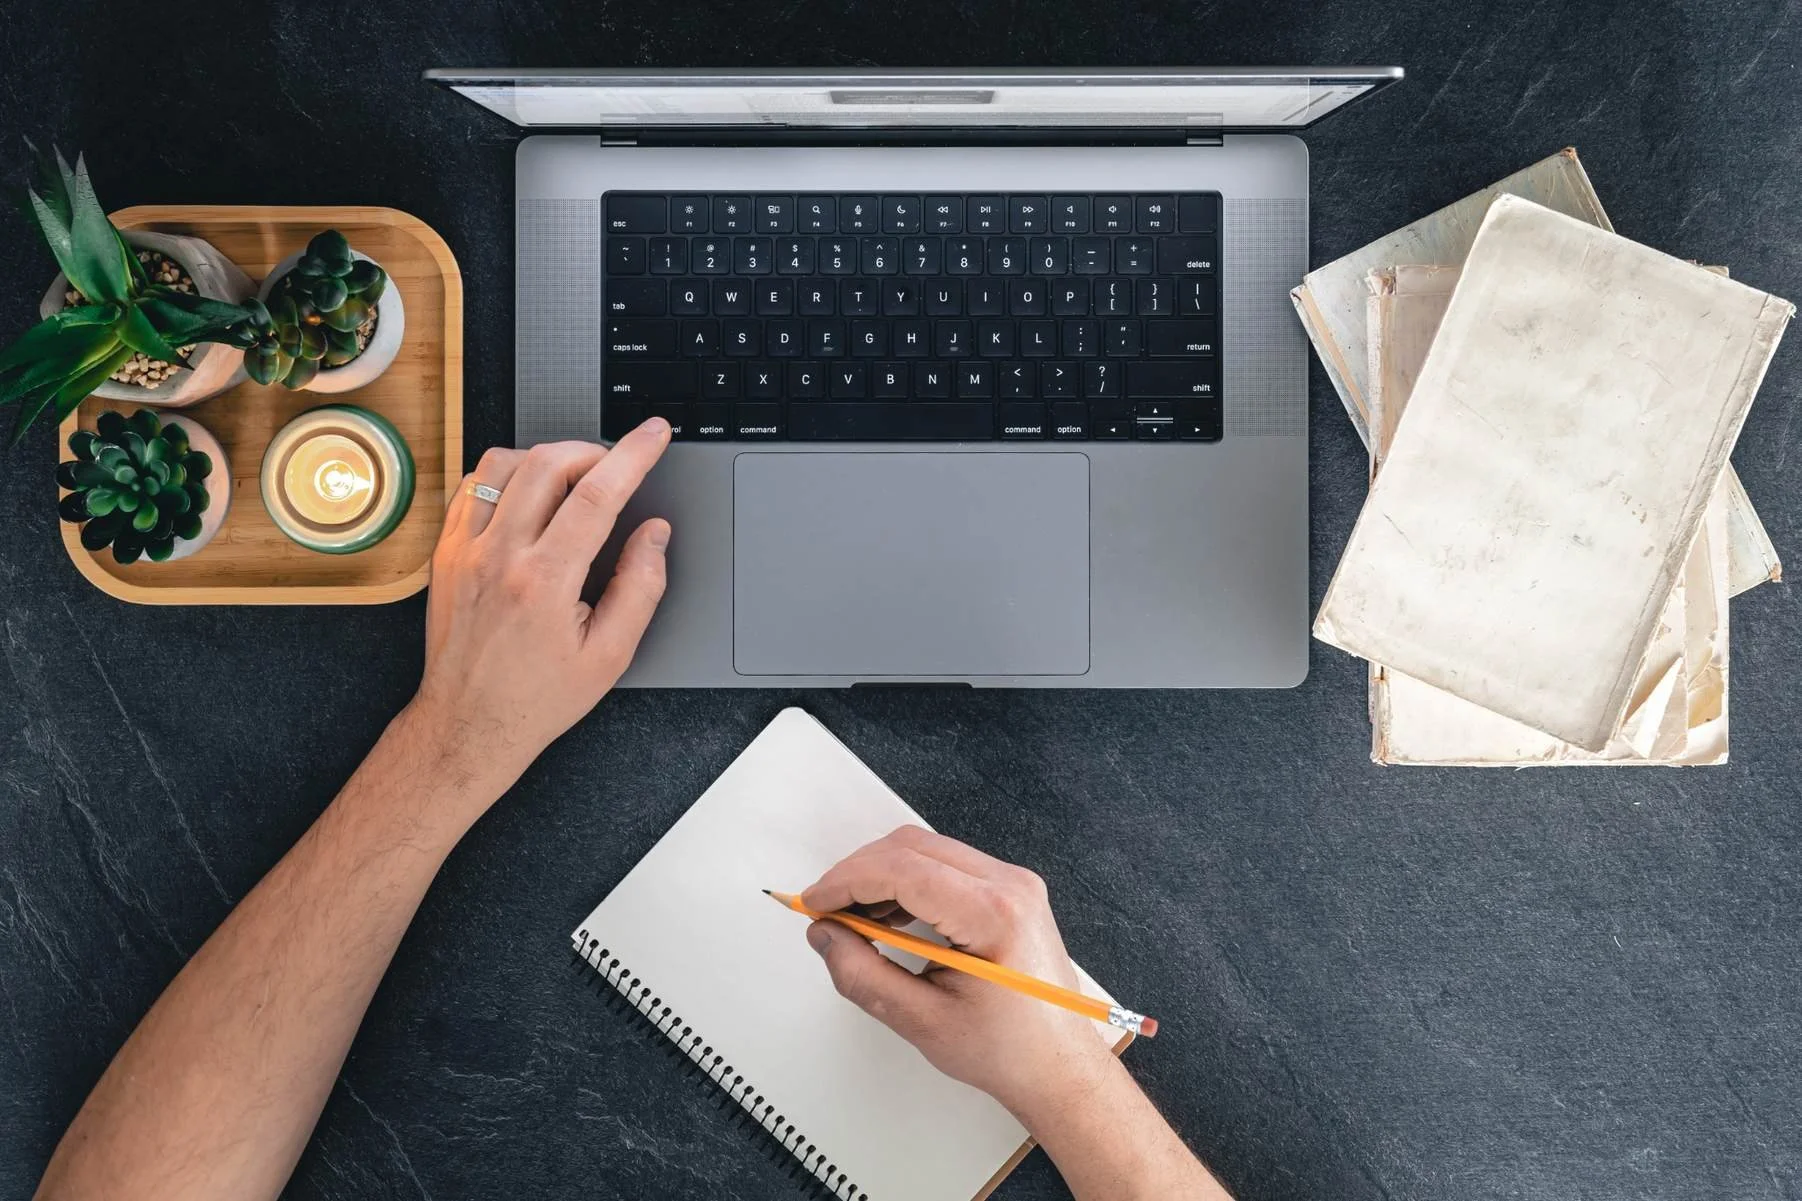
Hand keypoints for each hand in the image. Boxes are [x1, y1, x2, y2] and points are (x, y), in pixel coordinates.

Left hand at [404, 419, 672, 812]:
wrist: (468, 724)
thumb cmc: (537, 697)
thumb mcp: (610, 655)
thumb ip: (640, 586)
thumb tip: (653, 534)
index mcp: (546, 582)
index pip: (598, 494)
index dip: (634, 454)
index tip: (654, 434)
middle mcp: (500, 557)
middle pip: (549, 463)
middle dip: (592, 450)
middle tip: (614, 467)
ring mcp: (465, 550)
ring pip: (504, 463)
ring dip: (546, 458)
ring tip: (571, 480)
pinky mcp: (445, 553)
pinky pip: (471, 486)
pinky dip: (504, 476)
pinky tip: (526, 495)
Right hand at [801, 826, 1116, 1120]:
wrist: (1058, 1065)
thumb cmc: (1008, 1050)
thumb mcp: (922, 1021)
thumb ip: (863, 975)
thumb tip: (825, 936)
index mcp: (994, 915)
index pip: (904, 870)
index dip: (849, 881)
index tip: (815, 903)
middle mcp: (1010, 886)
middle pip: (913, 848)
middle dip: (859, 873)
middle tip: (826, 911)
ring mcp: (1014, 883)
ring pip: (928, 850)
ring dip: (882, 875)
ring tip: (854, 919)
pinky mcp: (1010, 891)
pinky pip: (947, 866)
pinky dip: (908, 882)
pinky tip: (889, 917)